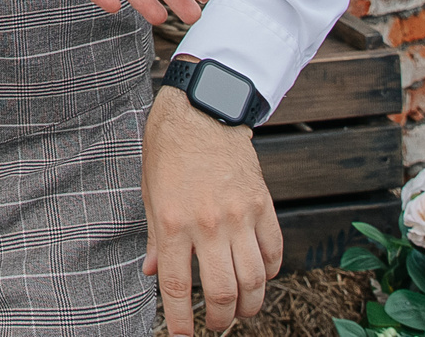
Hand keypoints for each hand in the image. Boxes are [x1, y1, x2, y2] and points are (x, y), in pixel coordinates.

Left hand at [143, 81, 281, 333]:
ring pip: (255, 279)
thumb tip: (155, 274)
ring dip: (249, 305)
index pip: (178, 286)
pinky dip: (271, 274)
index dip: (179, 321)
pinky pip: (274, 252)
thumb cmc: (169, 148)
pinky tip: (261, 280)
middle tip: (216, 326)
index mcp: (174, 221)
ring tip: (241, 313)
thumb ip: (157, 238)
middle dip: (220, 320)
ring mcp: (240, 216)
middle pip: (223, 291)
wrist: (203, 109)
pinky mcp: (263, 205)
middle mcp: (208, 223)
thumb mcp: (150, 192)